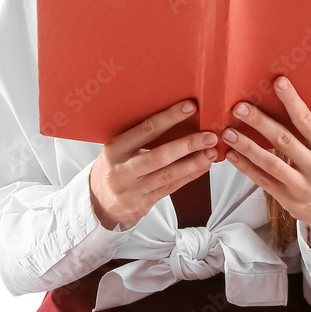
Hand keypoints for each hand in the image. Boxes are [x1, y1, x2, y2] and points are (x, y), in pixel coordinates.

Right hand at [89, 100, 216, 228]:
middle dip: (187, 145)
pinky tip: (204, 166)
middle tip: (209, 136)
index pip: (145, 130)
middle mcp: (122, 170)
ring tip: (211, 152)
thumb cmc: (114, 165)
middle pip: (159, 156)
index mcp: (115, 149)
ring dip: (193, 163)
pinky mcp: (143, 203)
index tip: (190, 107)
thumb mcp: (118, 148)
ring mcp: (133, 190)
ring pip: (168, 175)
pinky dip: (190, 176)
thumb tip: (177, 116)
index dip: (169, 118)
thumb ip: (140, 137)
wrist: (99, 200)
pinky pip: (171, 188)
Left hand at [221, 77, 310, 249]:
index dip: (292, 101)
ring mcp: (301, 186)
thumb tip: (283, 102)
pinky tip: (231, 154)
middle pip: (284, 140)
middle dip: (260, 122)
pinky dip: (245, 166)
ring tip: (228, 131)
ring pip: (270, 163)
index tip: (278, 82)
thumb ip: (310, 133)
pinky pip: (262, 180)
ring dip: (246, 146)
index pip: (308, 122)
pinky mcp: (287, 199)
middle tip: (240, 107)